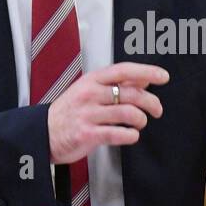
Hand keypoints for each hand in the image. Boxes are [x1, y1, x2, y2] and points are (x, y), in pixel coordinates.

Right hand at [47, 62, 167, 163]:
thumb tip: (143, 81)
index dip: (146, 72)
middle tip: (156, 110)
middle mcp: (90, 94)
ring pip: (128, 113)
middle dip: (151, 102)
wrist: (43, 132)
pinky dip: (130, 135)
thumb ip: (115, 85)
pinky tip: (131, 135)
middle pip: (131, 94)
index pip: (124, 70)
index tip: (163, 76)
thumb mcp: (89, 90)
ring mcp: (88, 114)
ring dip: (141, 120)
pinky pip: (117, 133)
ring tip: (140, 123)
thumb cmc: (69, 111)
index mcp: (92, 80)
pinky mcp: (87, 133)